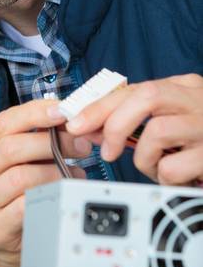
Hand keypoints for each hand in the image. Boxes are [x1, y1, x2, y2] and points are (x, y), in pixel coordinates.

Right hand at [0, 99, 89, 266]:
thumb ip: (38, 141)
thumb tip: (71, 121)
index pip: (3, 123)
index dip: (35, 113)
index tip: (63, 110)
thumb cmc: (18, 199)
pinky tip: (64, 195)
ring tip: (75, 174)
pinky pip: (24, 207)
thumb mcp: (23, 164)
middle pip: (11, 148)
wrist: (6, 247)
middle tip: (82, 145)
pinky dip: (49, 197)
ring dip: (55, 172)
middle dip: (52, 142)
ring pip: (20, 177)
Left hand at [64, 74, 202, 186]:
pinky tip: (175, 178)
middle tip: (105, 150)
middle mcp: (199, 100)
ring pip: (158, 131)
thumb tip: (86, 126)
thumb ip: (134, 119)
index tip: (76, 123)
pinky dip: (164, 177)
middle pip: (147, 97)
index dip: (100, 106)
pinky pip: (174, 167)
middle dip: (115, 122)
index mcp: (185, 87)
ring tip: (155, 167)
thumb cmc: (201, 142)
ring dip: (144, 157)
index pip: (134, 88)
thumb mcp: (171, 121)